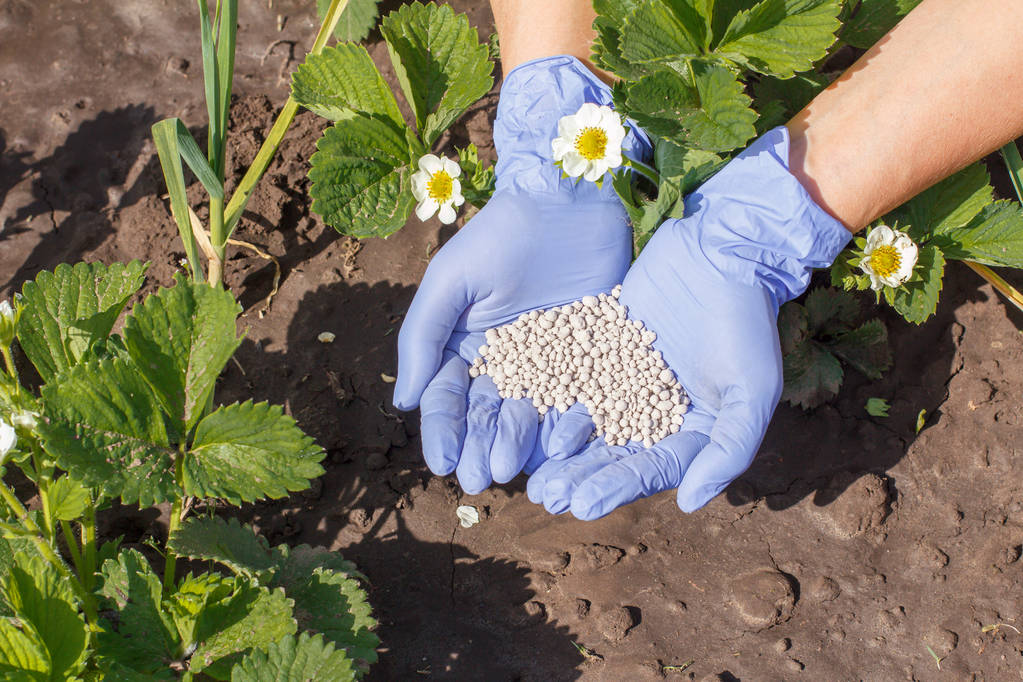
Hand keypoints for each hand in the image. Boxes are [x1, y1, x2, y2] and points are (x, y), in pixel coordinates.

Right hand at [393, 56, 649, 493]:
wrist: (569, 201)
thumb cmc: (501, 234)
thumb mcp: (451, 280)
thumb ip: (423, 337)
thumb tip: (403, 402)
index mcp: (465, 347)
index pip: (448, 398)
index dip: (444, 432)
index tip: (442, 463)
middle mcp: (505, 362)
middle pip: (488, 416)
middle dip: (480, 448)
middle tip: (479, 480)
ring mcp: (550, 363)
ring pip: (530, 415)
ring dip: (518, 444)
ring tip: (511, 471)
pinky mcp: (591, 356)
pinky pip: (577, 398)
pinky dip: (567, 424)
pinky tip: (560, 448)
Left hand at [528, 126, 851, 516]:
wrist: (722, 250)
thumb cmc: (747, 321)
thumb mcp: (752, 389)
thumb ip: (728, 449)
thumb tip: (691, 504)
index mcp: (693, 429)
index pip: (651, 468)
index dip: (616, 488)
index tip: (581, 506)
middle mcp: (656, 412)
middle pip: (613, 453)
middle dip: (578, 478)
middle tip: (543, 498)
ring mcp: (626, 379)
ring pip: (587, 421)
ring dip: (558, 448)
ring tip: (529, 471)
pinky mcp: (604, 348)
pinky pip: (573, 377)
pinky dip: (553, 398)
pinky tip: (524, 414)